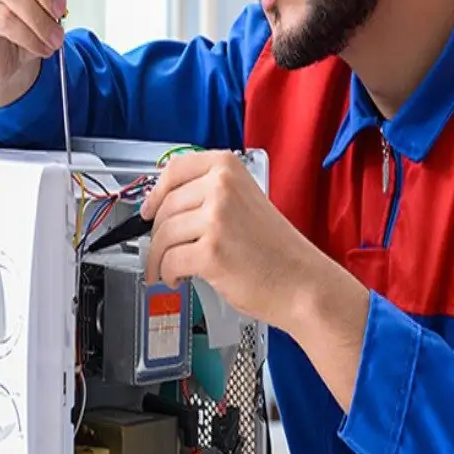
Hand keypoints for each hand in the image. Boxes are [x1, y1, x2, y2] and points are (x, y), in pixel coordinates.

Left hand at [139, 151, 320, 330]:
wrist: (304, 284)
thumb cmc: (278, 252)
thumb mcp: (246, 203)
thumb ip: (210, 196)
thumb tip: (168, 208)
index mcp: (228, 169)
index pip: (175, 169)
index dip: (156, 192)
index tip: (148, 208)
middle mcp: (221, 187)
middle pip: (165, 206)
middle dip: (157, 234)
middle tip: (159, 250)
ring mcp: (216, 219)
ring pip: (163, 235)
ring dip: (158, 258)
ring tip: (166, 270)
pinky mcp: (210, 252)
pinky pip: (169, 260)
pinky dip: (167, 273)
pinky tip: (177, 279)